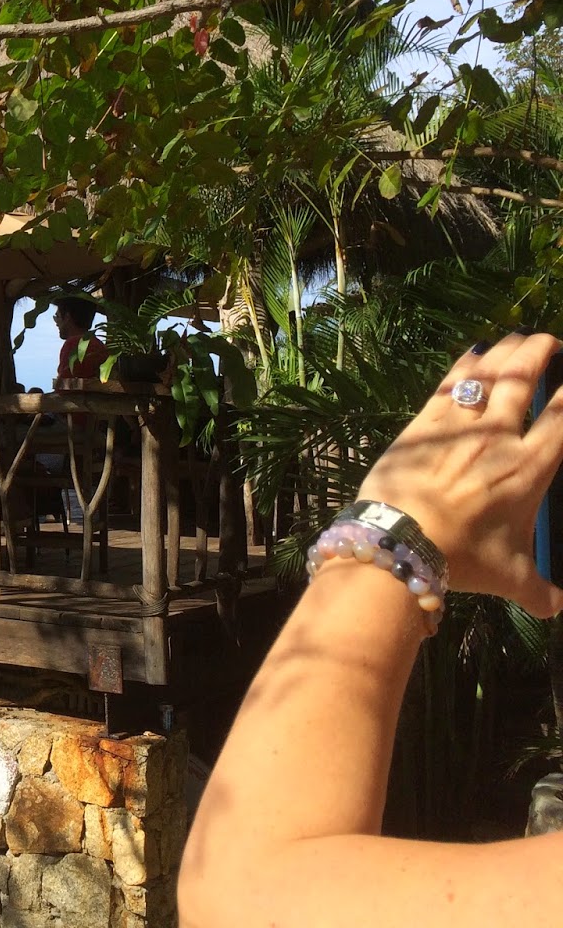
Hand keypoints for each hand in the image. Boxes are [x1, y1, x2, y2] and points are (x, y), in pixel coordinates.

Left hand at [356, 332, 562, 617]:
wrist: (401, 541)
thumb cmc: (461, 558)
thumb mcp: (509, 577)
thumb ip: (538, 590)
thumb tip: (557, 608)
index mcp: (529, 469)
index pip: (561, 420)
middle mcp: (498, 439)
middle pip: (524, 382)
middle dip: (539, 354)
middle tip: (548, 341)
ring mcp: (458, 427)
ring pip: (487, 376)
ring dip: (504, 353)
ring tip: (517, 339)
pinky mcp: (421, 424)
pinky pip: (448, 385)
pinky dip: (463, 365)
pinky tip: (472, 353)